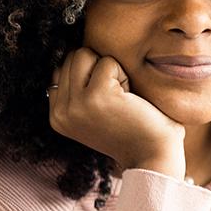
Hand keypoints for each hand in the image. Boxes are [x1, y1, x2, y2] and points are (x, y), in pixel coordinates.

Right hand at [48, 48, 184, 177]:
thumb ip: (76, 91)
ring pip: (85, 54)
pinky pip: (108, 62)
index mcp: (56, 117)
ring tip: (121, 98)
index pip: (61, 70)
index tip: (106, 104)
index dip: (89, 76)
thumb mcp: (92, 114)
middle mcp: (60, 112)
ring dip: (110, 70)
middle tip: (116, 99)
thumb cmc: (131, 131)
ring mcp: (76, 105)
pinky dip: (124, 75)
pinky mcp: (96, 96)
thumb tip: (73, 54)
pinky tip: (131, 100)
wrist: (153, 156)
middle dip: (98, 70)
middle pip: (72, 58)